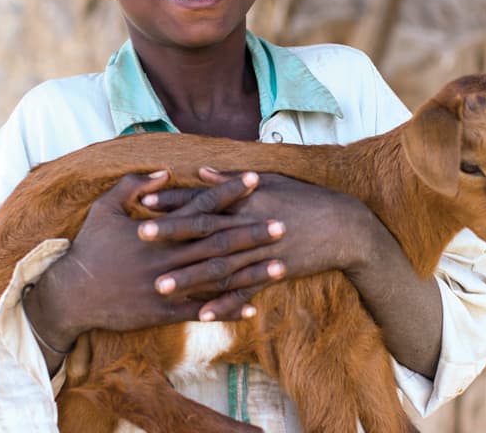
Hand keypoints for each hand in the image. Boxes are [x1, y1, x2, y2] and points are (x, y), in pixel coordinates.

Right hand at [23, 170, 286, 355]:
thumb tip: (162, 170)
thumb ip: (132, 185)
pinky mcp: (165, 312)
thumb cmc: (89, 247)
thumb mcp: (105, 208)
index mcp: (158, 230)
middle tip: (283, 224)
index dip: (229, 192)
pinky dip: (228, 308)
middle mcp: (168, 257)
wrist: (72, 295)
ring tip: (281, 265)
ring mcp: (169, 287)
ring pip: (217, 277)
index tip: (255, 180)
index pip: (201, 206)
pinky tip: (254, 305)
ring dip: (251, 271)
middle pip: (219, 242)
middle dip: (252, 232)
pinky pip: (203, 311)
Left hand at [143, 169, 383, 321]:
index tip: (145, 201)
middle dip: (172, 234)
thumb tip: (201, 171)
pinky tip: (202, 314)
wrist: (345, 226)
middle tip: (140, 238)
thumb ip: (233, 180)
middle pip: (206, 230)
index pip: (204, 198)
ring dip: (189, 276)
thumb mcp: (271, 181)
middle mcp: (251, 224)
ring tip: (160, 286)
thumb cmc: (305, 199)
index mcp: (247, 200)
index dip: (174, 200)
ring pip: (220, 265)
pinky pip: (245, 292)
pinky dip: (225, 304)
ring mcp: (262, 251)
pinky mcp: (274, 273)